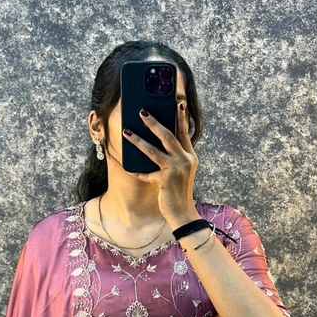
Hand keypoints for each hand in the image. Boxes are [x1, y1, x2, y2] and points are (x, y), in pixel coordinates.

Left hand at [122, 102, 200, 227]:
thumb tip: (156, 143)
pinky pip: (146, 173)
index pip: (184, 132)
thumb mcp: (180, 172)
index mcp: (190, 156)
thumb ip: (173, 158)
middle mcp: (185, 160)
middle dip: (154, 122)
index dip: (180, 116)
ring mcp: (176, 170)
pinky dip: (136, 171)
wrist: (183, 214)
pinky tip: (126, 166)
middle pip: (168, 136)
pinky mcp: (165, 181)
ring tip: (126, 131)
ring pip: (153, 151)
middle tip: (142, 111)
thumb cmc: (178, 192)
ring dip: (138, 140)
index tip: (177, 102)